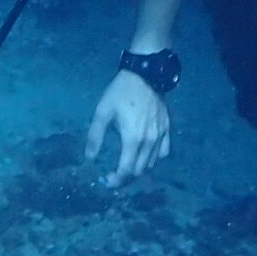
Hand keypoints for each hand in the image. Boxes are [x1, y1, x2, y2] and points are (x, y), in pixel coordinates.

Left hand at [88, 69, 169, 185]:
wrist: (145, 74)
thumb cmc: (121, 92)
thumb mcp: (102, 112)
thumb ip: (95, 137)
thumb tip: (89, 158)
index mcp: (132, 139)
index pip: (126, 170)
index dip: (115, 181)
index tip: (105, 181)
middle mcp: (149, 141)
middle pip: (139, 171)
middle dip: (124, 178)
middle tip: (112, 176)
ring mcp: (160, 136)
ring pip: (151, 164)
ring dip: (138, 170)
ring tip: (125, 167)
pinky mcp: (167, 129)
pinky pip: (163, 153)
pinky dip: (153, 160)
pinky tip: (143, 157)